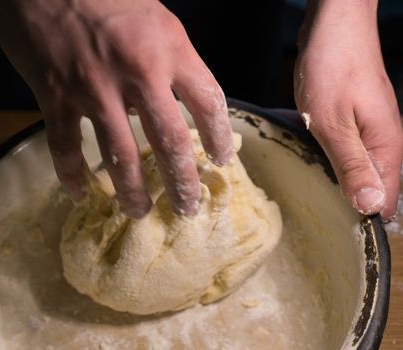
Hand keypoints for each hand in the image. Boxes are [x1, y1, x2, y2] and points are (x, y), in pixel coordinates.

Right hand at [0, 0, 232, 217]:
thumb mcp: (155, 18)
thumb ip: (171, 61)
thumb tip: (178, 107)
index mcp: (169, 47)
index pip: (208, 102)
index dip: (220, 138)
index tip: (222, 161)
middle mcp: (137, 72)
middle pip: (170, 141)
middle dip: (181, 182)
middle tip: (186, 208)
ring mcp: (94, 88)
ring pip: (119, 156)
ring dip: (132, 191)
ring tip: (139, 212)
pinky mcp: (55, 97)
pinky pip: (65, 147)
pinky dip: (72, 175)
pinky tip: (80, 192)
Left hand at [295, 0, 401, 220]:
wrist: (334, 26)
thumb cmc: (332, 69)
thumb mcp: (334, 124)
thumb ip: (353, 166)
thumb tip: (371, 206)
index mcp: (385, 148)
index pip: (386, 200)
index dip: (364, 219)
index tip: (337, 232)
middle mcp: (384, 142)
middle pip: (374, 187)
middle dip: (350, 203)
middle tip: (320, 217)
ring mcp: (371, 129)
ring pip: (360, 168)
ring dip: (340, 181)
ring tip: (315, 195)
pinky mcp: (357, 119)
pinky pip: (349, 149)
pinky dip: (333, 159)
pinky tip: (315, 162)